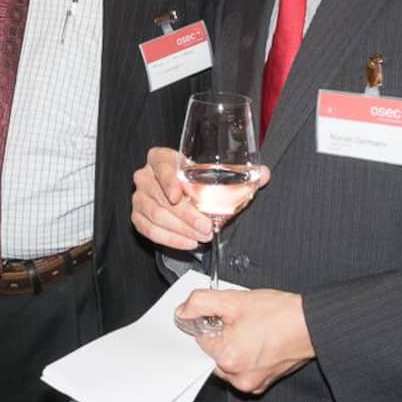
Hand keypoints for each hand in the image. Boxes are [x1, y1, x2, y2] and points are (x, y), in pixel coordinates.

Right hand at [130, 148, 269, 249]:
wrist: (178, 191)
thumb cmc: (194, 179)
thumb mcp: (213, 173)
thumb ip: (239, 173)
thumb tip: (263, 174)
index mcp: (160, 158)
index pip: (161, 167)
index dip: (168, 181)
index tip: (178, 196)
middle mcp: (145, 176)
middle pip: (162, 197)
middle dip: (186, 216)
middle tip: (206, 227)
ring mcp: (139, 197)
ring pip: (157, 216)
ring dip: (180, 230)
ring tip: (202, 237)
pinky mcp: (137, 216)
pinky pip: (149, 230)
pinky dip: (169, 239)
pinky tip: (187, 243)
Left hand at [177, 288, 313, 393]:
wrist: (311, 323)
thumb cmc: (280, 313)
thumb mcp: (233, 299)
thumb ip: (201, 302)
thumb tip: (184, 311)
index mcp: (227, 358)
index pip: (199, 337)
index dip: (209, 320)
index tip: (223, 314)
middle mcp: (238, 377)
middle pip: (213, 351)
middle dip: (221, 334)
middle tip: (240, 320)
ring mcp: (252, 382)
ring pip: (228, 360)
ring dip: (234, 344)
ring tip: (252, 328)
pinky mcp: (264, 382)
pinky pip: (244, 367)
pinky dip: (247, 354)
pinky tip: (259, 339)